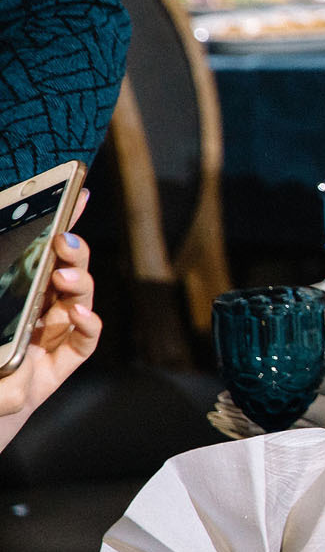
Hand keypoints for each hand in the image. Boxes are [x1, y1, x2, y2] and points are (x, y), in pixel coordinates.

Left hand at [0, 218, 101, 439]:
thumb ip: (0, 318)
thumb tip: (45, 300)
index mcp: (18, 287)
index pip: (43, 249)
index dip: (65, 219)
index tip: (75, 193)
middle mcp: (41, 304)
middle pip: (68, 267)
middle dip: (72, 249)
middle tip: (63, 241)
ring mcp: (56, 330)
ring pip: (81, 295)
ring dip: (78, 281)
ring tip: (64, 277)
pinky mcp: (66, 358)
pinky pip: (86, 337)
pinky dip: (88, 322)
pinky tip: (78, 314)